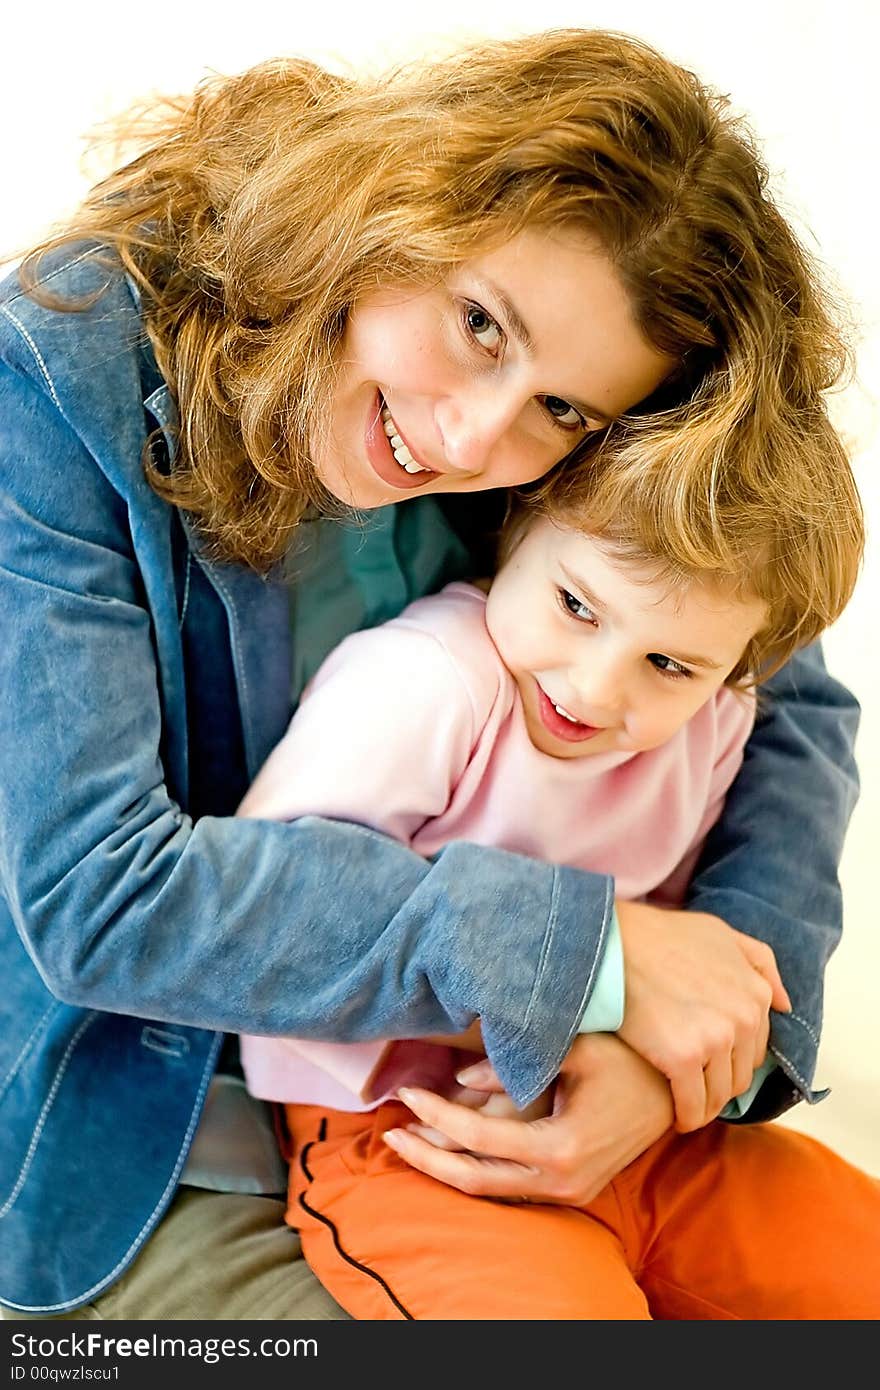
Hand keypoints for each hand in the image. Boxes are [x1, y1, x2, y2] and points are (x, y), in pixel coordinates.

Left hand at [383, 1033, 673, 1205]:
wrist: (679, 1094)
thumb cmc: (628, 1060)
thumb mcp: (576, 1047)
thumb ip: (517, 1062)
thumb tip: (463, 1079)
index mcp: (562, 1146)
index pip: (480, 1137)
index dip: (437, 1114)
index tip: (406, 1092)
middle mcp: (562, 1180)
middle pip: (474, 1180)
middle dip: (426, 1159)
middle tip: (389, 1135)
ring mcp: (568, 1192)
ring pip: (489, 1191)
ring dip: (445, 1168)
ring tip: (407, 1143)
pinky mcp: (570, 1190)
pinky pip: (509, 1188)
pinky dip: (473, 1171)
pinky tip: (447, 1150)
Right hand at [615, 899, 790, 1132]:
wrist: (611, 943)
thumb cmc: (659, 936)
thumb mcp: (719, 933)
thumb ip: (759, 962)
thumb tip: (786, 1004)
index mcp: (756, 992)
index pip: (756, 1048)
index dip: (730, 1059)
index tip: (709, 1063)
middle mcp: (744, 1016)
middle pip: (740, 1076)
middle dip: (719, 1084)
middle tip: (693, 1084)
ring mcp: (715, 1038)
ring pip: (720, 1096)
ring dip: (704, 1106)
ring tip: (684, 1103)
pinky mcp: (683, 1058)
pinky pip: (693, 1106)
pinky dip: (686, 1117)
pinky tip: (674, 1116)